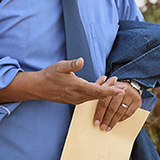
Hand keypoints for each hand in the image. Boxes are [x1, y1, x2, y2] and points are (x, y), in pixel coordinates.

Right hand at [0, 58, 122, 105]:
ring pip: (95, 96)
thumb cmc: (49, 75)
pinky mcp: (75, 98)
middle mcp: (79, 96)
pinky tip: (100, 81)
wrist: (38, 87)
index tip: (121, 90)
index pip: (98, 92)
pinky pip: (89, 96)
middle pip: (99, 95)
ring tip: (113, 81)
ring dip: (105, 89)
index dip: (110, 91)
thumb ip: (72, 65)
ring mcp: (77, 98)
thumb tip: (81, 60)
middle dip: (111, 90)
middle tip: (121, 83)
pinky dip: (97, 90)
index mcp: (78, 88)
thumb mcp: (60, 67)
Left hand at [92, 77, 142, 131]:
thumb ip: (100, 94)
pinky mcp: (137, 101)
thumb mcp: (107, 87)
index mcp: (113, 86)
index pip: (104, 101)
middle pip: (112, 108)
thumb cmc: (115, 89)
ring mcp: (131, 95)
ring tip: (108, 127)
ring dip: (113, 121)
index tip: (96, 122)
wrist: (131, 85)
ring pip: (120, 112)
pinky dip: (122, 119)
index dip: (99, 113)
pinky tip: (117, 122)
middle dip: (106, 119)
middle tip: (102, 127)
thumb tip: (88, 105)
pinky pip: (128, 113)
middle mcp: (123, 90)